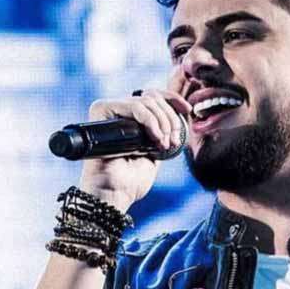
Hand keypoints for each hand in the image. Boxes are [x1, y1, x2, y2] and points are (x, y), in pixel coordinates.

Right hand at [79, 89, 191, 212]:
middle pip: (153, 97)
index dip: (172, 99)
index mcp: (130, 118)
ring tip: (164, 144)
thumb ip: (164, 133)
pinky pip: (135, 106)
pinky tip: (156, 138)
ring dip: (162, 122)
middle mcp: (118, 111)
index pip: (153, 94)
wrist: (114, 194)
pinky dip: (150, 120)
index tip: (188, 110)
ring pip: (146, 101)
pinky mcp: (102, 111)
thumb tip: (182, 112)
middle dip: (170, 118)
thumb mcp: (156, 151)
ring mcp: (109, 110)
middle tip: (173, 141)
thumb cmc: (132, 180)